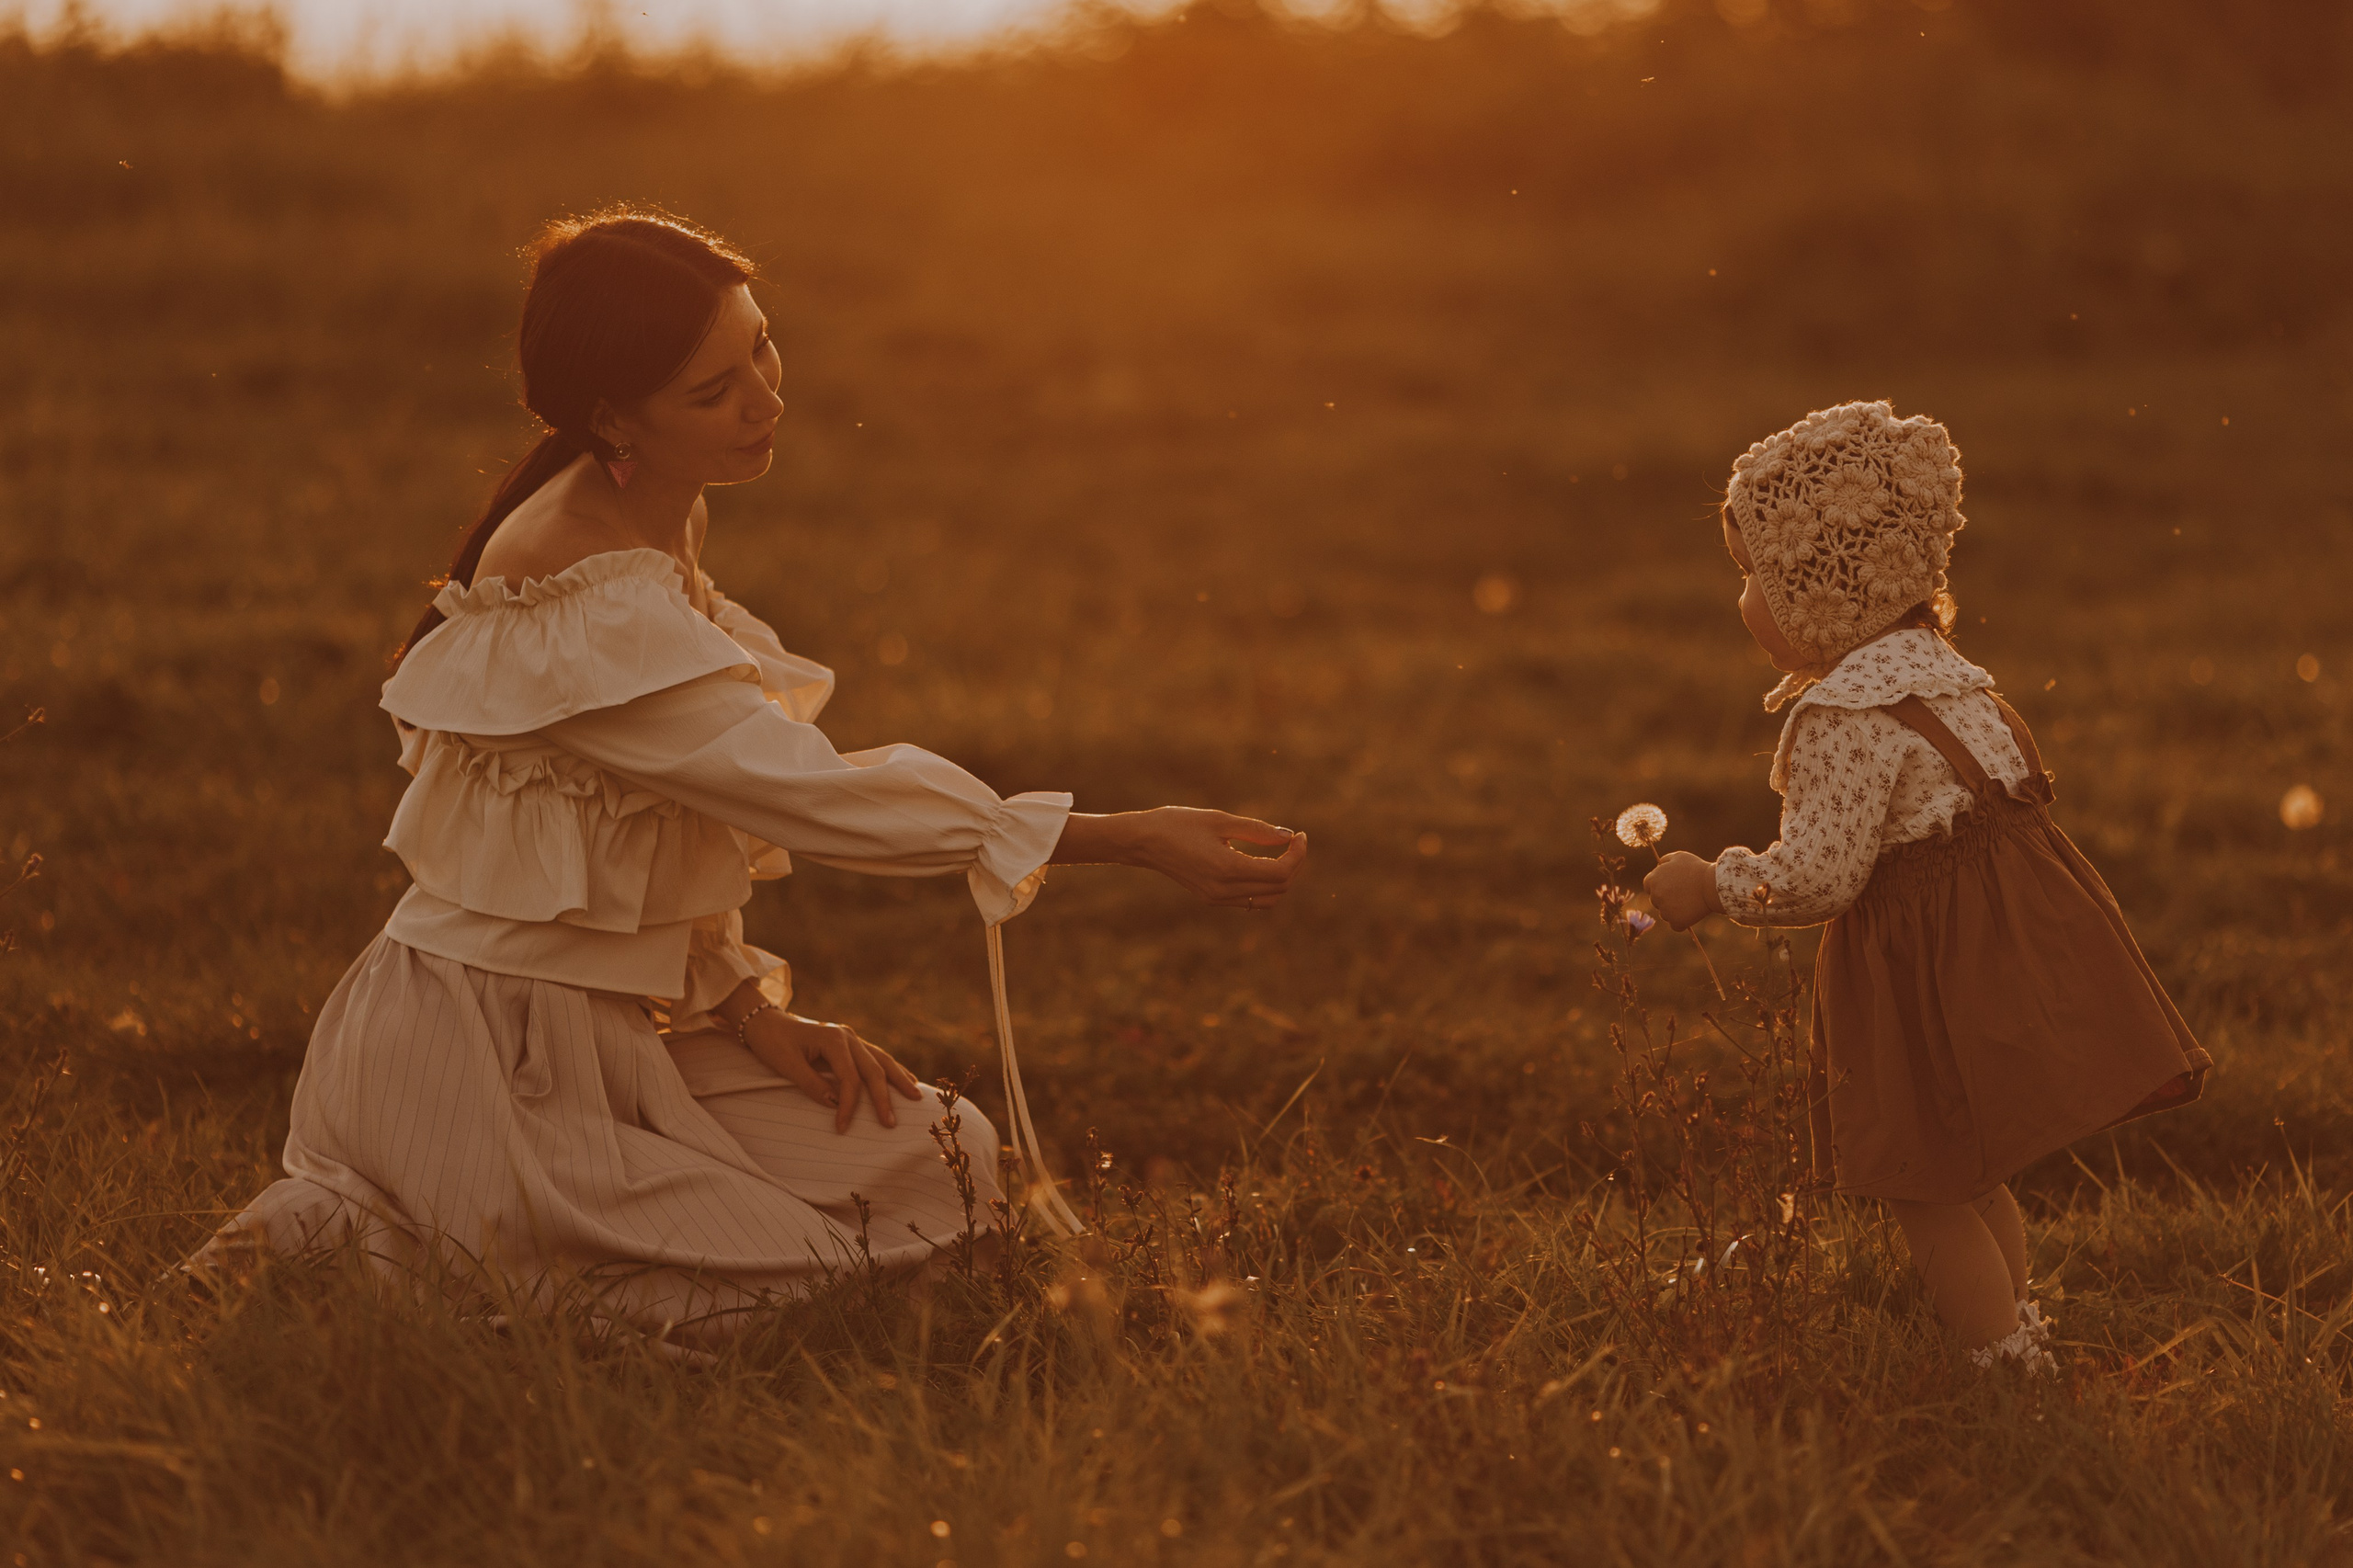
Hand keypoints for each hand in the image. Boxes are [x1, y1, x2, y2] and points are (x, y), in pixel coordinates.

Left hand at [740, 1009, 921, 1132]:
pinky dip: (890, 1068)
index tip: (843, 1128)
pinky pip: (875, 1056)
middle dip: (884, 1097)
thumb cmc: (772, 1043)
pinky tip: (904, 1077)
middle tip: (891, 1123)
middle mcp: (847, 1035)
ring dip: (898, 1078)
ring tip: (915, 1095)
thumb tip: (836, 1104)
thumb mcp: (787, 1065)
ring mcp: (850, 1036)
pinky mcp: (848, 1041)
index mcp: (834, 1039)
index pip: (850, 1078)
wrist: (763, 1021)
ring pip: (881, 1059)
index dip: (849, 1105)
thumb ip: (812, 1084)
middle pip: (873, 1069)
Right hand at [1121, 807, 1307, 909]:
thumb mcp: (1220, 819)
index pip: (1280, 873)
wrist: (1143, 842)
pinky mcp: (1212, 898)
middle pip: (1278, 888)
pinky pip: (1250, 900)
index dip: (1298, 855)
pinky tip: (1260, 860)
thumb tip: (1289, 836)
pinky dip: (1264, 884)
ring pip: (1267, 900)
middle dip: (1293, 864)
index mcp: (1227, 869)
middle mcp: (1223, 890)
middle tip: (1293, 839)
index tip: (1300, 835)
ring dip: (1281, 878)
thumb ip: (1257, 830)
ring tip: (1280, 851)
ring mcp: (1217, 898)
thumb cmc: (1178, 823)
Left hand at [1643, 851, 1722, 931]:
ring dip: (1674, 911)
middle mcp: (1655, 896)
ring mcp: (1665, 911)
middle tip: (1683, 894)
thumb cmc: (1697, 869)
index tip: (1670, 887)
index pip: (1648, 886)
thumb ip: (1664, 861)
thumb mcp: (1679, 857)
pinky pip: (1675, 925)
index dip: (1659, 886)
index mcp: (1653, 880)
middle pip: (1656, 901)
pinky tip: (1691, 913)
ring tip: (1689, 902)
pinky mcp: (1676, 922)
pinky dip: (1682, 921)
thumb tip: (1658, 867)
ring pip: (1665, 914)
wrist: (1713, 885)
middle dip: (1666, 899)